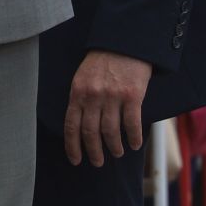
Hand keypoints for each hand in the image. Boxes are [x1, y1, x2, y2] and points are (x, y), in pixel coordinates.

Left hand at [63, 50, 152, 165]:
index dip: (72, 146)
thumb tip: (81, 126)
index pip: (71, 126)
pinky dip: (133, 138)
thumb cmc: (103, 61)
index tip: (75, 160)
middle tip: (97, 162)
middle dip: (94, 152)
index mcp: (77, 92)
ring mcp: (112, 96)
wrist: (124, 43)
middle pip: (90, 133)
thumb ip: (81, 98)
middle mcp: (93, 96)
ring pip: (110, 132)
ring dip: (114, 147)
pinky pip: (132, 124)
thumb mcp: (83, 77)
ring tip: (117, 153)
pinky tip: (134, 145)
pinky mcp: (132, 96)